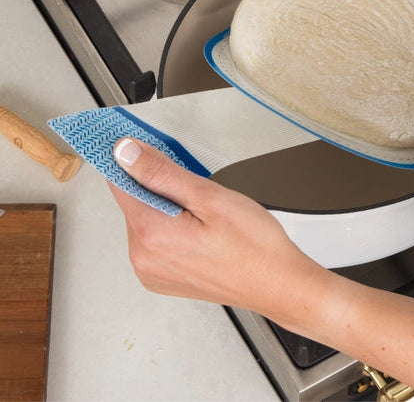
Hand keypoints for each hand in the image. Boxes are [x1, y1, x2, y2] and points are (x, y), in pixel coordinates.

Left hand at [107, 138, 324, 318]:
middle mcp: (142, 258)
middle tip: (199, 188)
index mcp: (150, 234)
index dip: (135, 161)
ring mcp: (151, 271)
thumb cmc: (253, 244)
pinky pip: (155, 240)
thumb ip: (163, 173)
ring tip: (206, 214)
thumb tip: (125, 153)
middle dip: (160, 186)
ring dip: (168, 207)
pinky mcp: (162, 278)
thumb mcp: (211, 196)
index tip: (150, 149)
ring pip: (146, 219)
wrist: (276, 283)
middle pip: (135, 202)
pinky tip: (202, 230)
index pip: (120, 183)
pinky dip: (172, 227)